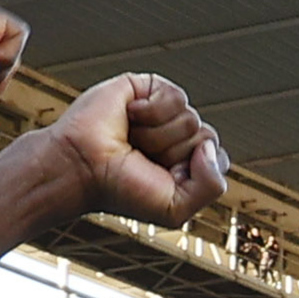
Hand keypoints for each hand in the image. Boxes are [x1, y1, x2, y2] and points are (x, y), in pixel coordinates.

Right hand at [38, 73, 227, 230]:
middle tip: (142, 159)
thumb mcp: (175, 209)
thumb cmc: (121, 190)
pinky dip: (152, 112)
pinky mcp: (147, 88)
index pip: (217, 159)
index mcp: (187, 164)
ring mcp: (163, 113)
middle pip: (208, 138)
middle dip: (174, 154)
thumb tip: (210, 146)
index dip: (195, 171)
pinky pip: (176, 96)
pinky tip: (129, 116)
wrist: (81, 167)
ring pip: (191, 119)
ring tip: (131, 140)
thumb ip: (212, 187)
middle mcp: (177, 137)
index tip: (163, 179)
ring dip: (157, 137)